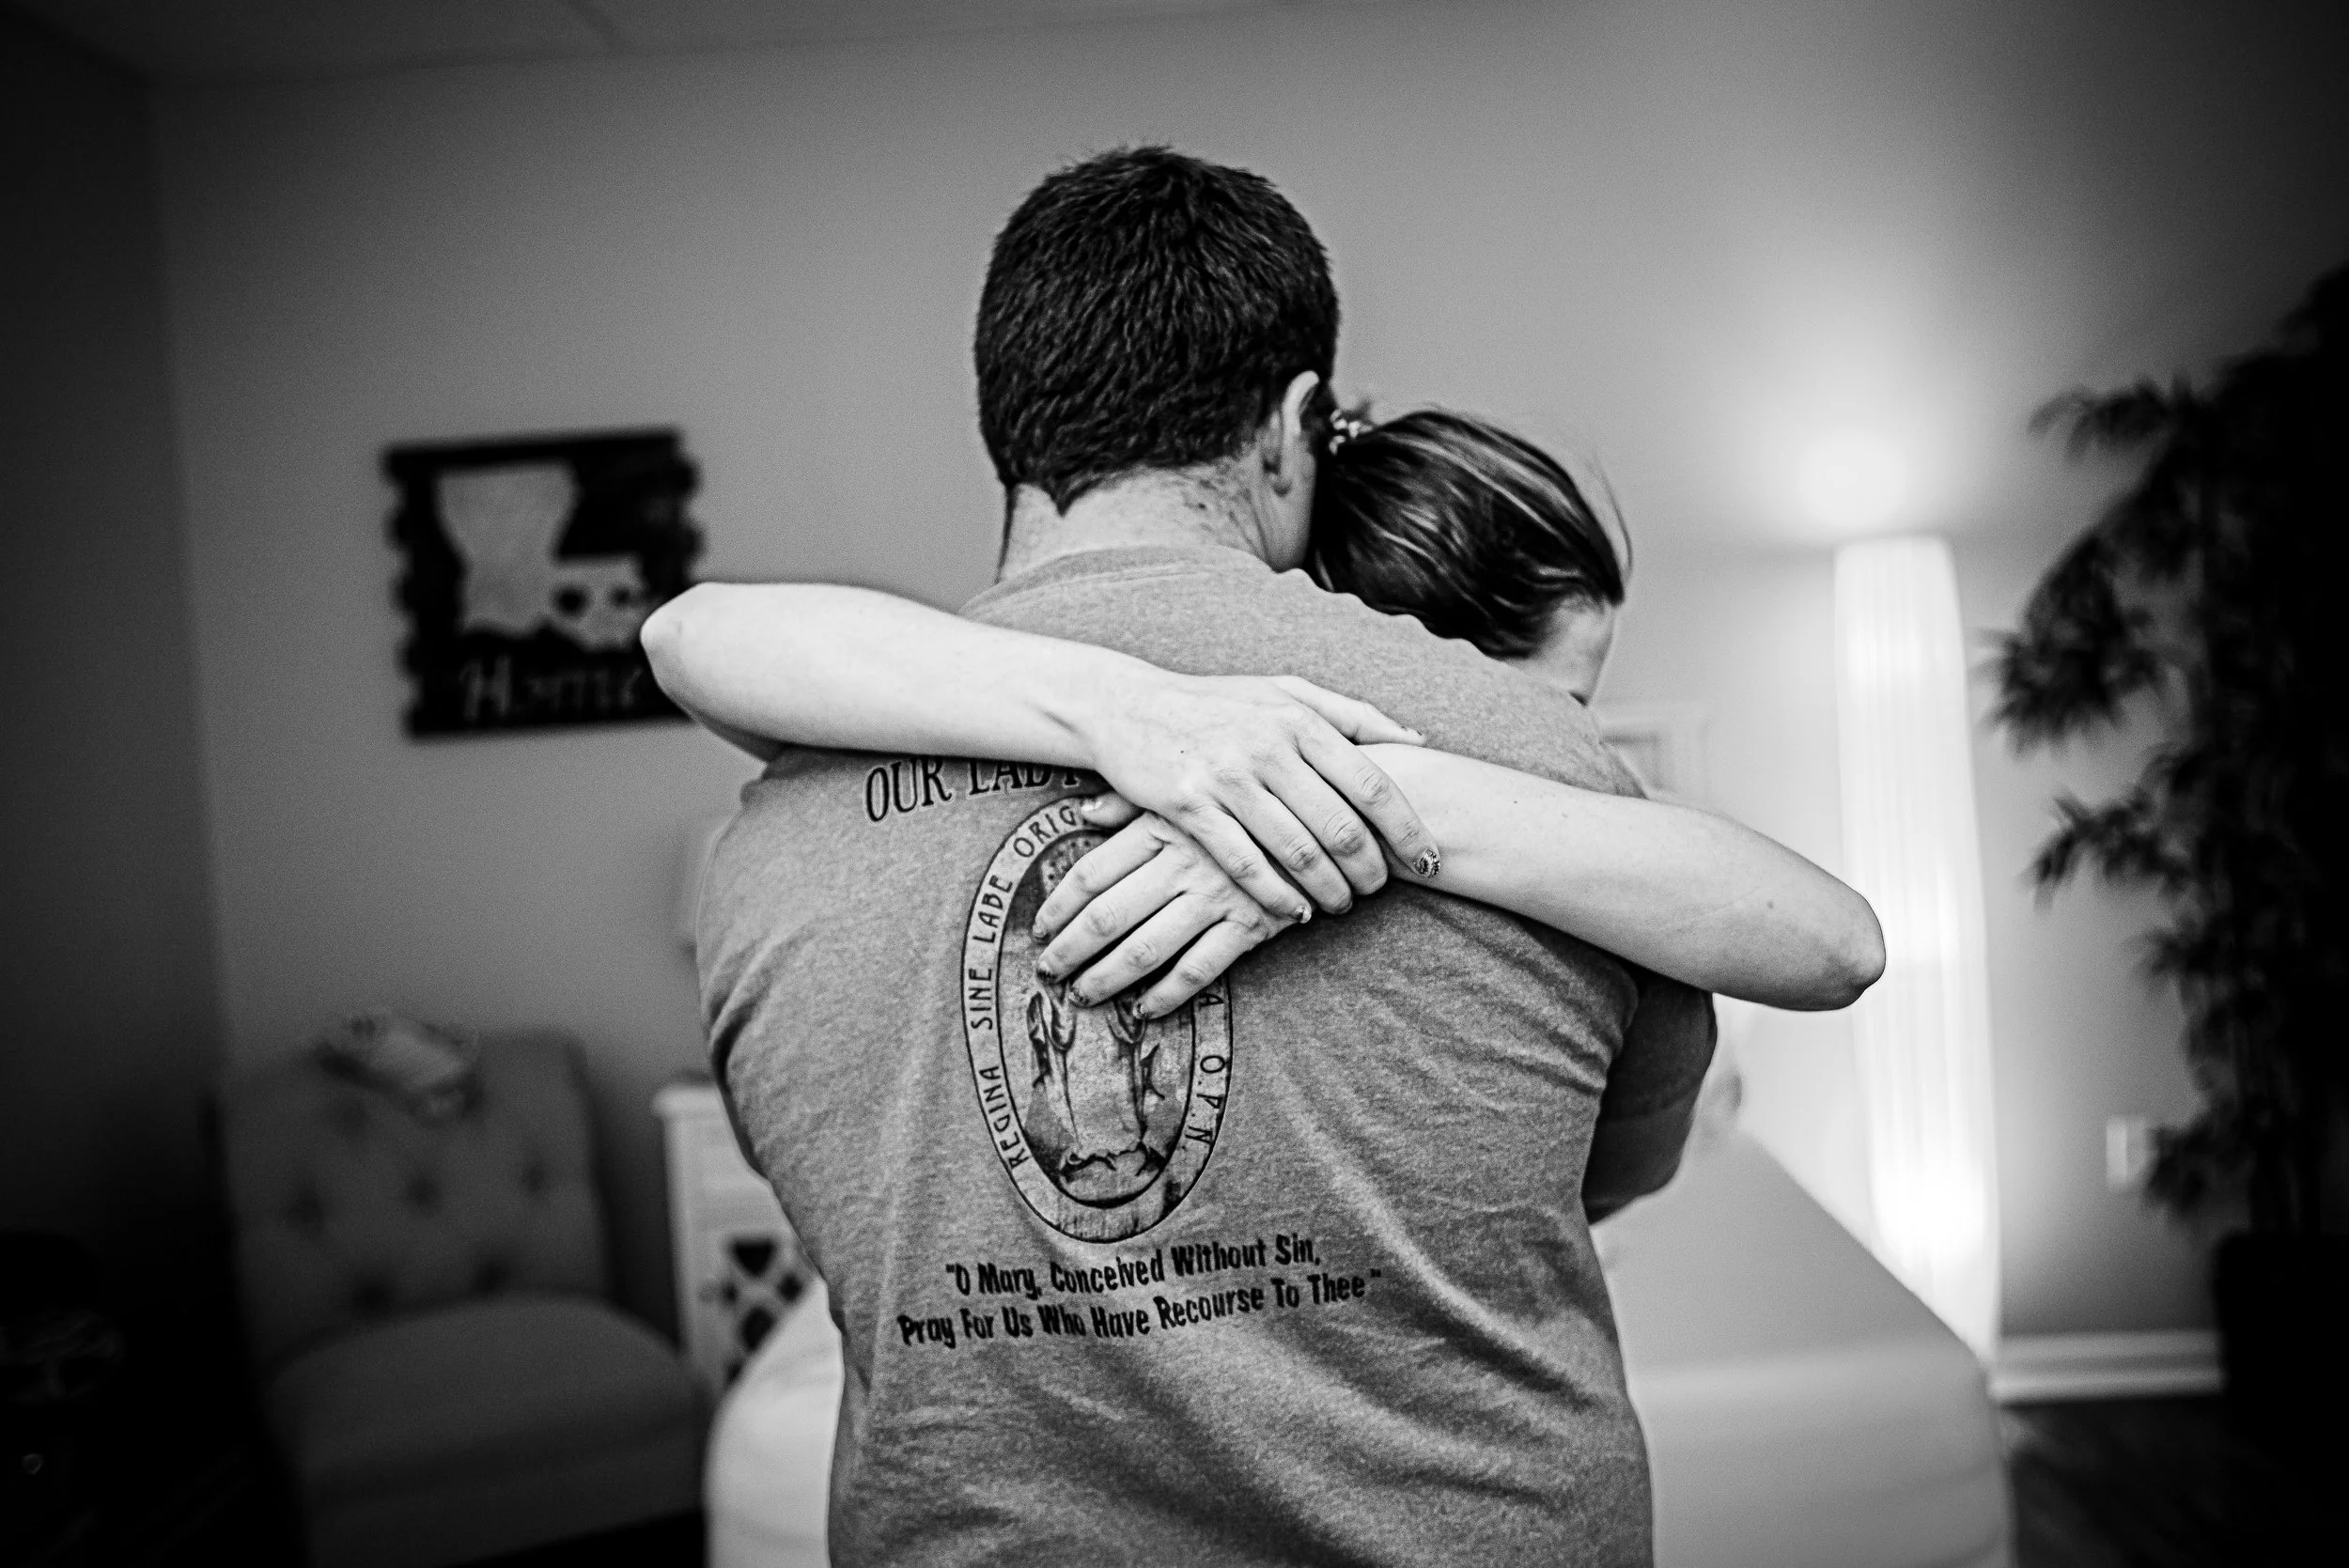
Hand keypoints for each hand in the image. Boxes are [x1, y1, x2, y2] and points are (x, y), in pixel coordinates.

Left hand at [1031, 801, 1300, 1016]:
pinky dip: (1169, 994)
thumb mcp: (1194, 783)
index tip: (1037, 930)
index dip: (1058, 906)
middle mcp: (1182, 861)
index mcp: (1162, 824)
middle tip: (1046, 973)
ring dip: (1107, 977)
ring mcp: (1217, 894)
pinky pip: (1201, 968)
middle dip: (1070, 949)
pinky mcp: (1253, 922)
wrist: (1334, 803)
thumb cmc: (1255, 791)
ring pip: (1147, 947)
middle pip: (1108, 916)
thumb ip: (1133, 802)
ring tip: (1082, 996)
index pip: (1092, 873)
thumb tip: (1082, 813)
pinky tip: (1145, 1011)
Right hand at [1081, 673, 1440, 915]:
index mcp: (1300, 718)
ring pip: (1297, 851)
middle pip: (1341, 825)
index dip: (1408, 830)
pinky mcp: (1189, 806)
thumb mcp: (1284, 691)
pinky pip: (1244, 864)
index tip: (1430, 861)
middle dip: (1370, 869)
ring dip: (1327, 889)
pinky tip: (1293, 911)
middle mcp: (1268, 746)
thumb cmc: (1217, 703)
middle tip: (1379, 890)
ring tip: (1339, 905)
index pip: (1373, 784)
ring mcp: (1227, 777)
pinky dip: (1275, 895)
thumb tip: (1417, 741)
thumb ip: (1351, 714)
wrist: (1128, 706)